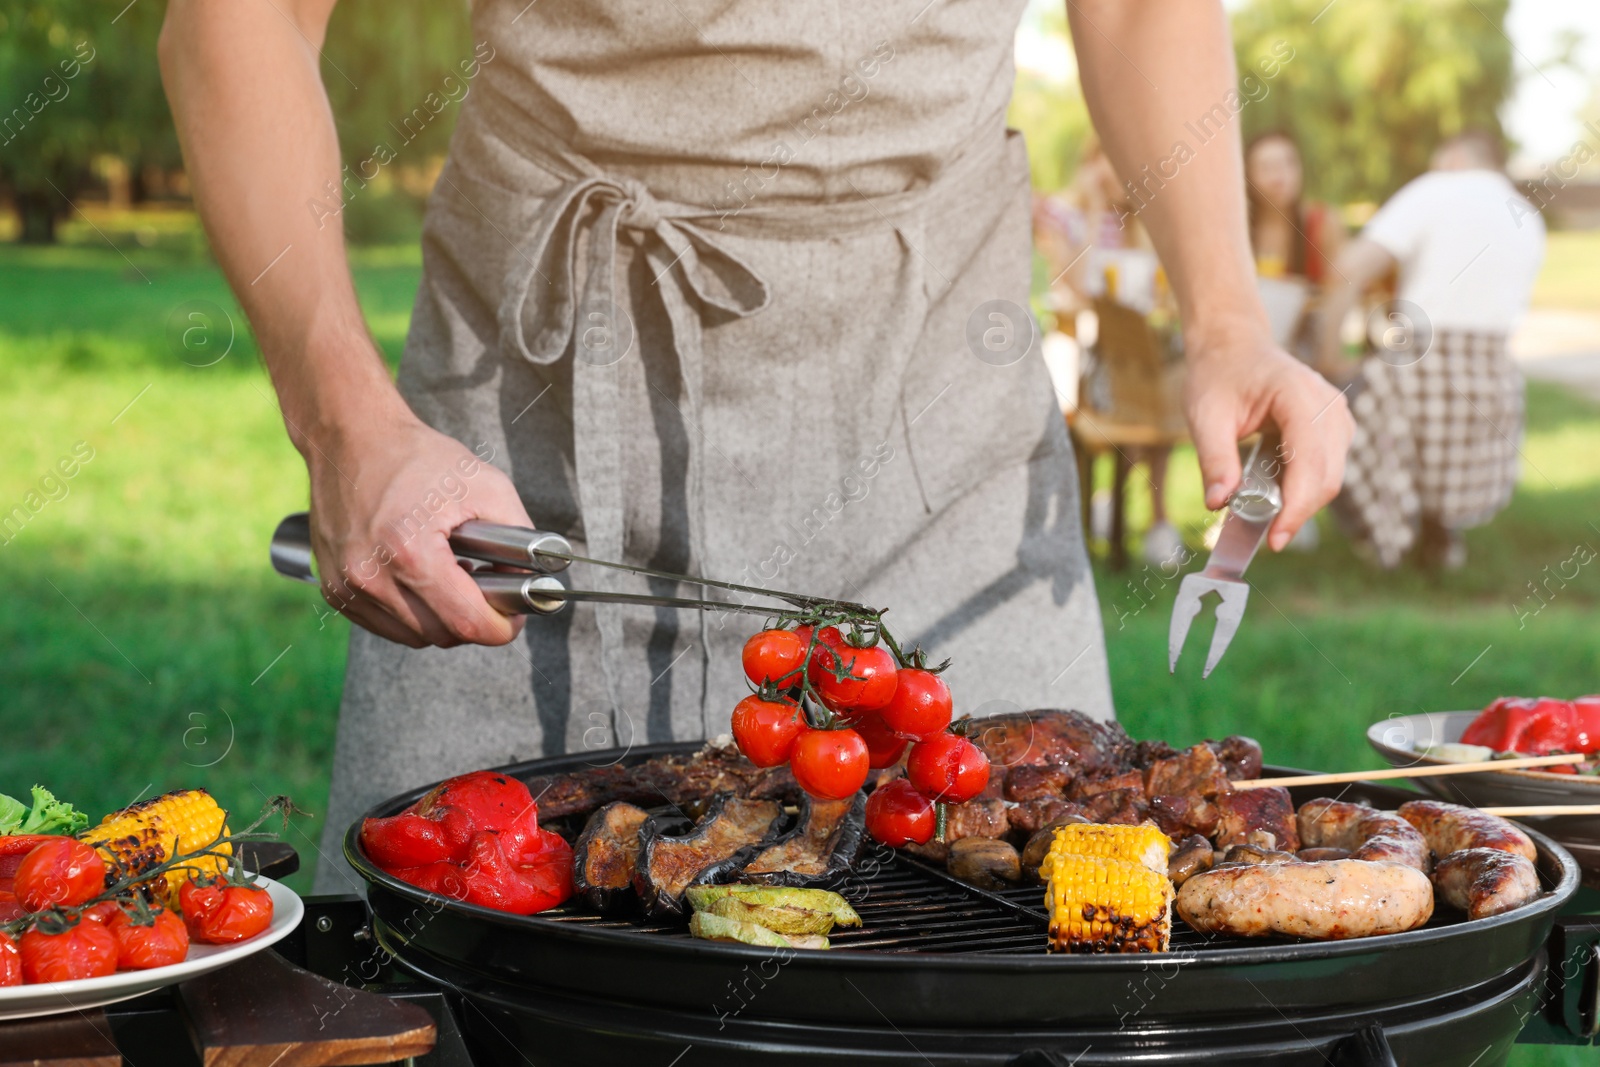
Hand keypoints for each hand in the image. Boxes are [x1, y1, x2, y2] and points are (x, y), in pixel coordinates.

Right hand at [307, 408, 535, 647]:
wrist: (353, 440)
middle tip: (484, 587)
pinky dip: (412, 613)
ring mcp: (347, 587)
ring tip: (450, 575)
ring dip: (441, 617)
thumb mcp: (487, 486)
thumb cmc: (419, 459)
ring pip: (415, 636)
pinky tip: (420, 578)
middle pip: (442, 636)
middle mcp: (370, 577)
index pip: (466, 624)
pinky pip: (387, 625)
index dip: (500, 627)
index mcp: (410, 553)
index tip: (513, 616)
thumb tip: (534, 583)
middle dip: (473, 620)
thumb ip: (520, 539)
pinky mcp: (334, 590)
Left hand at [1183, 321, 1353, 551]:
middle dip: (1298, 512)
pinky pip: (1327, 468)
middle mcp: (1328, 405)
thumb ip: (1214, 460)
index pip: (1310, 460)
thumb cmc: (1219, 375)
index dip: (1297, 506)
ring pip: (1332, 476)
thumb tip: (1218, 503)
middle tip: (1264, 537)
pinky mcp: (1334, 427)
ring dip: (1302, 502)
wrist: (1234, 346)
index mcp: (1299, 395)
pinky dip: (1304, 488)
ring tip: (1265, 514)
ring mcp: (1337, 416)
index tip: (1275, 539)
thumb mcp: (1205, 416)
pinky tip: (1275, 493)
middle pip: (1327, 476)